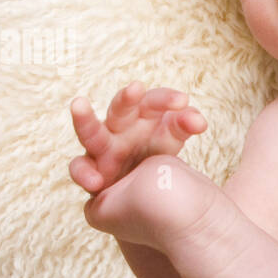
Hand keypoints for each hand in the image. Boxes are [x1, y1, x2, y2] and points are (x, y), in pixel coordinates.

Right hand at [69, 81, 206, 195]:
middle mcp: (120, 126)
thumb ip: (184, 125)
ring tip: (78, 103)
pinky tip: (95, 181)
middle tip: (137, 88)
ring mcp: (102, 147)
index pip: (152, 101)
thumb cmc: (154, 155)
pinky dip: (84, 173)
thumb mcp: (170, 139)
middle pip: (121, 108)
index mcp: (141, 116)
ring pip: (91, 132)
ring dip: (85, 119)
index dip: (166, 99)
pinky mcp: (91, 169)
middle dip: (127, 98)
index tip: (183, 100)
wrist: (139, 189)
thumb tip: (199, 120)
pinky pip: (80, 167)